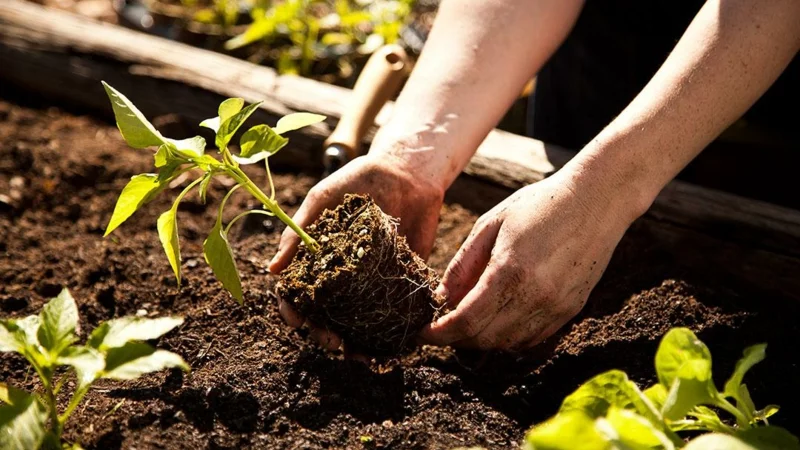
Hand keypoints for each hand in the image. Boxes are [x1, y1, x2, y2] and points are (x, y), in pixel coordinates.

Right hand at [269, 151, 444, 349]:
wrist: (407, 170)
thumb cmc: (358, 179)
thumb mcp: (323, 199)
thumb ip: (298, 232)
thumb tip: (273, 270)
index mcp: (318, 257)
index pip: (299, 292)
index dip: (294, 310)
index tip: (297, 322)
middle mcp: (344, 274)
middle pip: (328, 314)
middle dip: (326, 334)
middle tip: (333, 344)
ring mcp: (373, 280)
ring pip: (360, 320)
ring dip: (358, 341)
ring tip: (361, 354)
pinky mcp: (404, 279)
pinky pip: (397, 311)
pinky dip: (395, 330)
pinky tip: (394, 344)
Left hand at [418, 169, 642, 350]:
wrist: (597, 200)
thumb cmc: (539, 205)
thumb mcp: (490, 225)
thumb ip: (462, 266)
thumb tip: (438, 298)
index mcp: (509, 272)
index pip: (465, 322)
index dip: (438, 334)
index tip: (421, 332)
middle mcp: (535, 297)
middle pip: (484, 339)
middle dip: (455, 338)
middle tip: (440, 325)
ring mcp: (556, 308)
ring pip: (507, 344)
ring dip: (481, 339)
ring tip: (466, 320)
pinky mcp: (570, 310)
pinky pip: (531, 339)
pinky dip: (507, 337)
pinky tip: (497, 318)